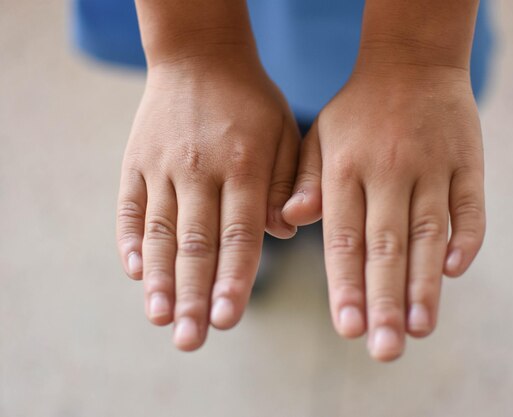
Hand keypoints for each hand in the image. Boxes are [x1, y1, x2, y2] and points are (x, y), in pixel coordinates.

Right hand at [116, 57, 299, 350]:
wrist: (200, 55)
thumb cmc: (253, 103)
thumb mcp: (285, 134)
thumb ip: (287, 184)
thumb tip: (285, 233)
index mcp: (246, 165)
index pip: (240, 235)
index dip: (233, 280)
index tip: (227, 319)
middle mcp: (202, 168)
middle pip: (198, 243)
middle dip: (194, 295)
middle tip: (191, 340)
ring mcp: (164, 164)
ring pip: (161, 230)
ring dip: (160, 278)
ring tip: (160, 317)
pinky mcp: (136, 160)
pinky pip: (129, 206)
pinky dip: (130, 240)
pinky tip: (135, 272)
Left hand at [282, 67, 485, 360]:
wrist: (412, 60)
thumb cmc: (357, 110)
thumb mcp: (319, 136)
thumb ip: (305, 180)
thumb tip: (292, 220)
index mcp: (345, 168)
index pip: (344, 238)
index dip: (347, 285)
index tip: (349, 329)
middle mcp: (388, 171)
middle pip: (387, 245)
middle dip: (386, 300)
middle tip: (385, 349)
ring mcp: (431, 165)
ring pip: (430, 232)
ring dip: (426, 283)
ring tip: (420, 329)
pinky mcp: (467, 160)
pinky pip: (470, 205)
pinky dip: (467, 239)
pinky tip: (456, 272)